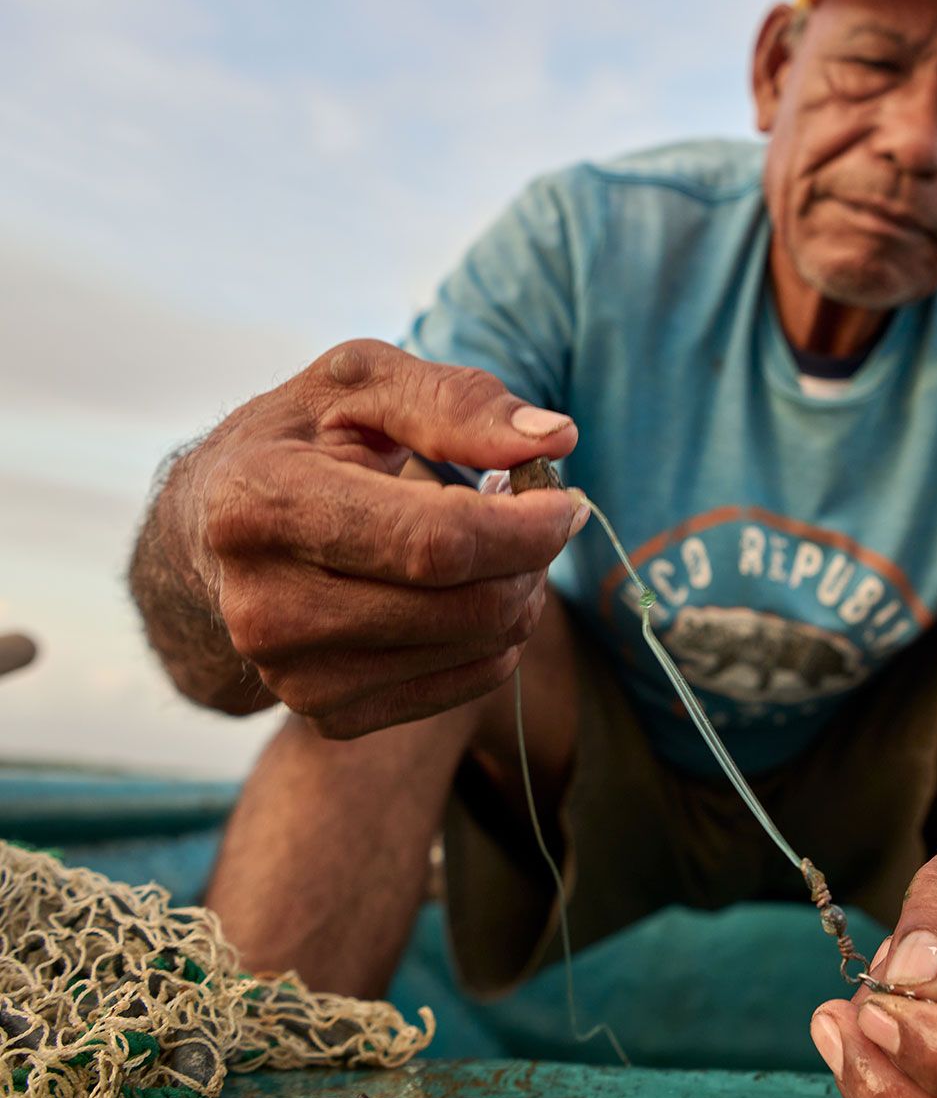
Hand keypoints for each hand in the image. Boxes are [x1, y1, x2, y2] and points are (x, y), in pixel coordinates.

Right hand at [170, 339, 587, 735]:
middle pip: (465, 604)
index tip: (565, 500)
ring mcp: (291, 673)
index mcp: (260, 505)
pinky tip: (466, 589)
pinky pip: (465, 685)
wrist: (209, 534)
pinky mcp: (325, 713)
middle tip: (536, 513)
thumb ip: (457, 402)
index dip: (525, 527)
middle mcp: (264, 606)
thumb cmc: (300, 441)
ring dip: (520, 590)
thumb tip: (558, 438)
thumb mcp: (361, 385)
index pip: (435, 543)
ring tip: (495, 544)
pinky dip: (495, 635)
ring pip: (478, 648)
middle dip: (532, 556)